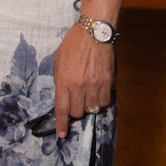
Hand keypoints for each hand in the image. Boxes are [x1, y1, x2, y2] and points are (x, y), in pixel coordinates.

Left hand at [53, 23, 114, 137]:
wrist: (94, 31)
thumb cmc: (73, 44)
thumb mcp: (58, 60)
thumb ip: (59, 79)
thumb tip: (62, 96)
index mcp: (63, 80)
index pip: (62, 109)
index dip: (61, 125)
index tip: (61, 134)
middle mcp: (78, 86)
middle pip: (78, 112)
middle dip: (75, 110)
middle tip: (76, 99)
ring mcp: (94, 85)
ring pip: (92, 109)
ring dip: (88, 104)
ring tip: (87, 91)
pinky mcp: (108, 82)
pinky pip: (105, 102)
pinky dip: (101, 100)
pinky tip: (98, 91)